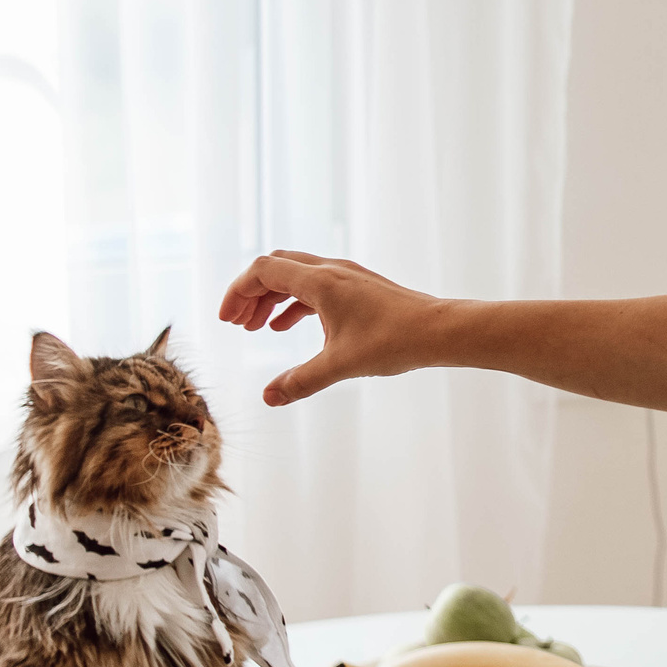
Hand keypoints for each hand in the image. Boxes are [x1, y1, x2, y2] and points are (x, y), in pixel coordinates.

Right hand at [218, 251, 440, 405]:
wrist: (440, 331)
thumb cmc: (394, 342)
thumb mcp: (340, 365)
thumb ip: (301, 381)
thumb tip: (268, 398)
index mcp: (321, 281)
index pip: (263, 270)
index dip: (238, 292)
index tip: (226, 320)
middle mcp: (331, 270)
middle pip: (276, 268)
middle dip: (251, 293)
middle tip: (237, 324)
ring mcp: (347, 277)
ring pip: (296, 277)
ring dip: (272, 298)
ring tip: (255, 327)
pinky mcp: (359, 288)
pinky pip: (315, 287)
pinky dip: (295, 303)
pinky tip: (286, 326)